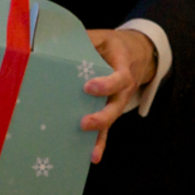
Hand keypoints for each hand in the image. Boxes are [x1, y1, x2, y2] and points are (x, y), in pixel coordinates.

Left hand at [81, 28, 156, 162]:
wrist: (138, 53)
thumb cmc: (113, 45)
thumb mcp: (102, 37)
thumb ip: (85, 40)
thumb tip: (56, 41)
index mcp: (122, 67)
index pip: (118, 78)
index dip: (106, 84)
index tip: (89, 87)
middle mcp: (123, 89)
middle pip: (116, 106)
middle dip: (102, 117)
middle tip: (84, 123)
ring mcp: (117, 102)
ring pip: (111, 121)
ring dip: (100, 137)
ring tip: (91, 153)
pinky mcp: (110, 110)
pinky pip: (106, 128)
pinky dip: (100, 143)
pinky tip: (91, 157)